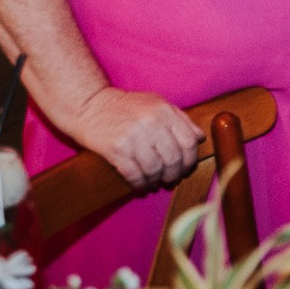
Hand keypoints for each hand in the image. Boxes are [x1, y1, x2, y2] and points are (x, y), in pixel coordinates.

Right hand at [70, 87, 203, 191]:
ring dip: (157, 180)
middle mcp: (151, 123)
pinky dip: (140, 184)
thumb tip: (200, 138)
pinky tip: (141, 185)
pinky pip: (135, 175)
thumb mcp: (156, 103)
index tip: (187, 167)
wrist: (89, 106)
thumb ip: (180, 119)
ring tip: (155, 182)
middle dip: (175, 174)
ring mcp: (133, 137)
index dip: (191, 159)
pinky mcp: (116, 150)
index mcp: (164, 111)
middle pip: (174, 159)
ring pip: (155, 169)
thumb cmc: (126, 106)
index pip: (189, 141)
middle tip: (172, 179)